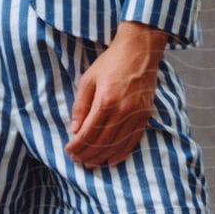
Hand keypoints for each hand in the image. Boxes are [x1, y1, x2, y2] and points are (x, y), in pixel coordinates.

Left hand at [64, 38, 160, 168]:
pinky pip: (133, 140)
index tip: (68, 151)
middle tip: (77, 160)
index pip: (88, 132)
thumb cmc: (111, 62)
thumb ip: (80, 106)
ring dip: (102, 157)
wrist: (139, 50)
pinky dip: (121, 153)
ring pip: (117, 145)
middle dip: (87, 154)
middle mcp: (123, 110)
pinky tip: (111, 160)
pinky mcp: (145, 115)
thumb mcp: (88, 79)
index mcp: (105, 100)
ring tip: (91, 163)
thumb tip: (75, 130)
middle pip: (102, 142)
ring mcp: (136, 114)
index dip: (77, 145)